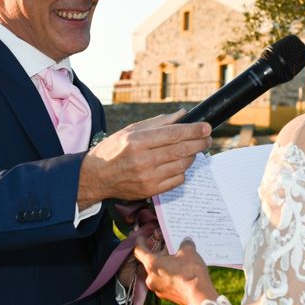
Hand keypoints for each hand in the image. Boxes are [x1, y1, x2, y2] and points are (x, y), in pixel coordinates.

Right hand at [77, 110, 210, 206]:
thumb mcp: (131, 130)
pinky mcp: (151, 191)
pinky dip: (182, 171)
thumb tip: (182, 114)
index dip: (193, 130)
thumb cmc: (113, 150)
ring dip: (192, 156)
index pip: (173, 134)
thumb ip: (158, 122)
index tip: (206, 127)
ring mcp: (148, 177)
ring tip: (193, 149)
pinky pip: (177, 180)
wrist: (96, 177)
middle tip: (208, 138)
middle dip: (199, 143)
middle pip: (181, 150)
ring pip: (182, 165)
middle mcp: (143, 160)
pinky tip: (179, 164)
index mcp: (137, 141)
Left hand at [134, 237, 217, 304]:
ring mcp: (157, 288)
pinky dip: (168, 275)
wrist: (199, 296)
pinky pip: (163, 282)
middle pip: (148, 262)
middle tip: (166, 248)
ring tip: (175, 259)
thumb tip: (186, 241)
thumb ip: (185, 243)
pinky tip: (180, 272)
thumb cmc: (190, 272)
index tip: (142, 238)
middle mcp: (151, 278)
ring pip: (156, 273)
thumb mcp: (189, 251)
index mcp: (152, 264)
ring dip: (163, 266)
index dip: (140, 242)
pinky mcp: (166, 296)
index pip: (139, 251)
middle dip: (156, 254)